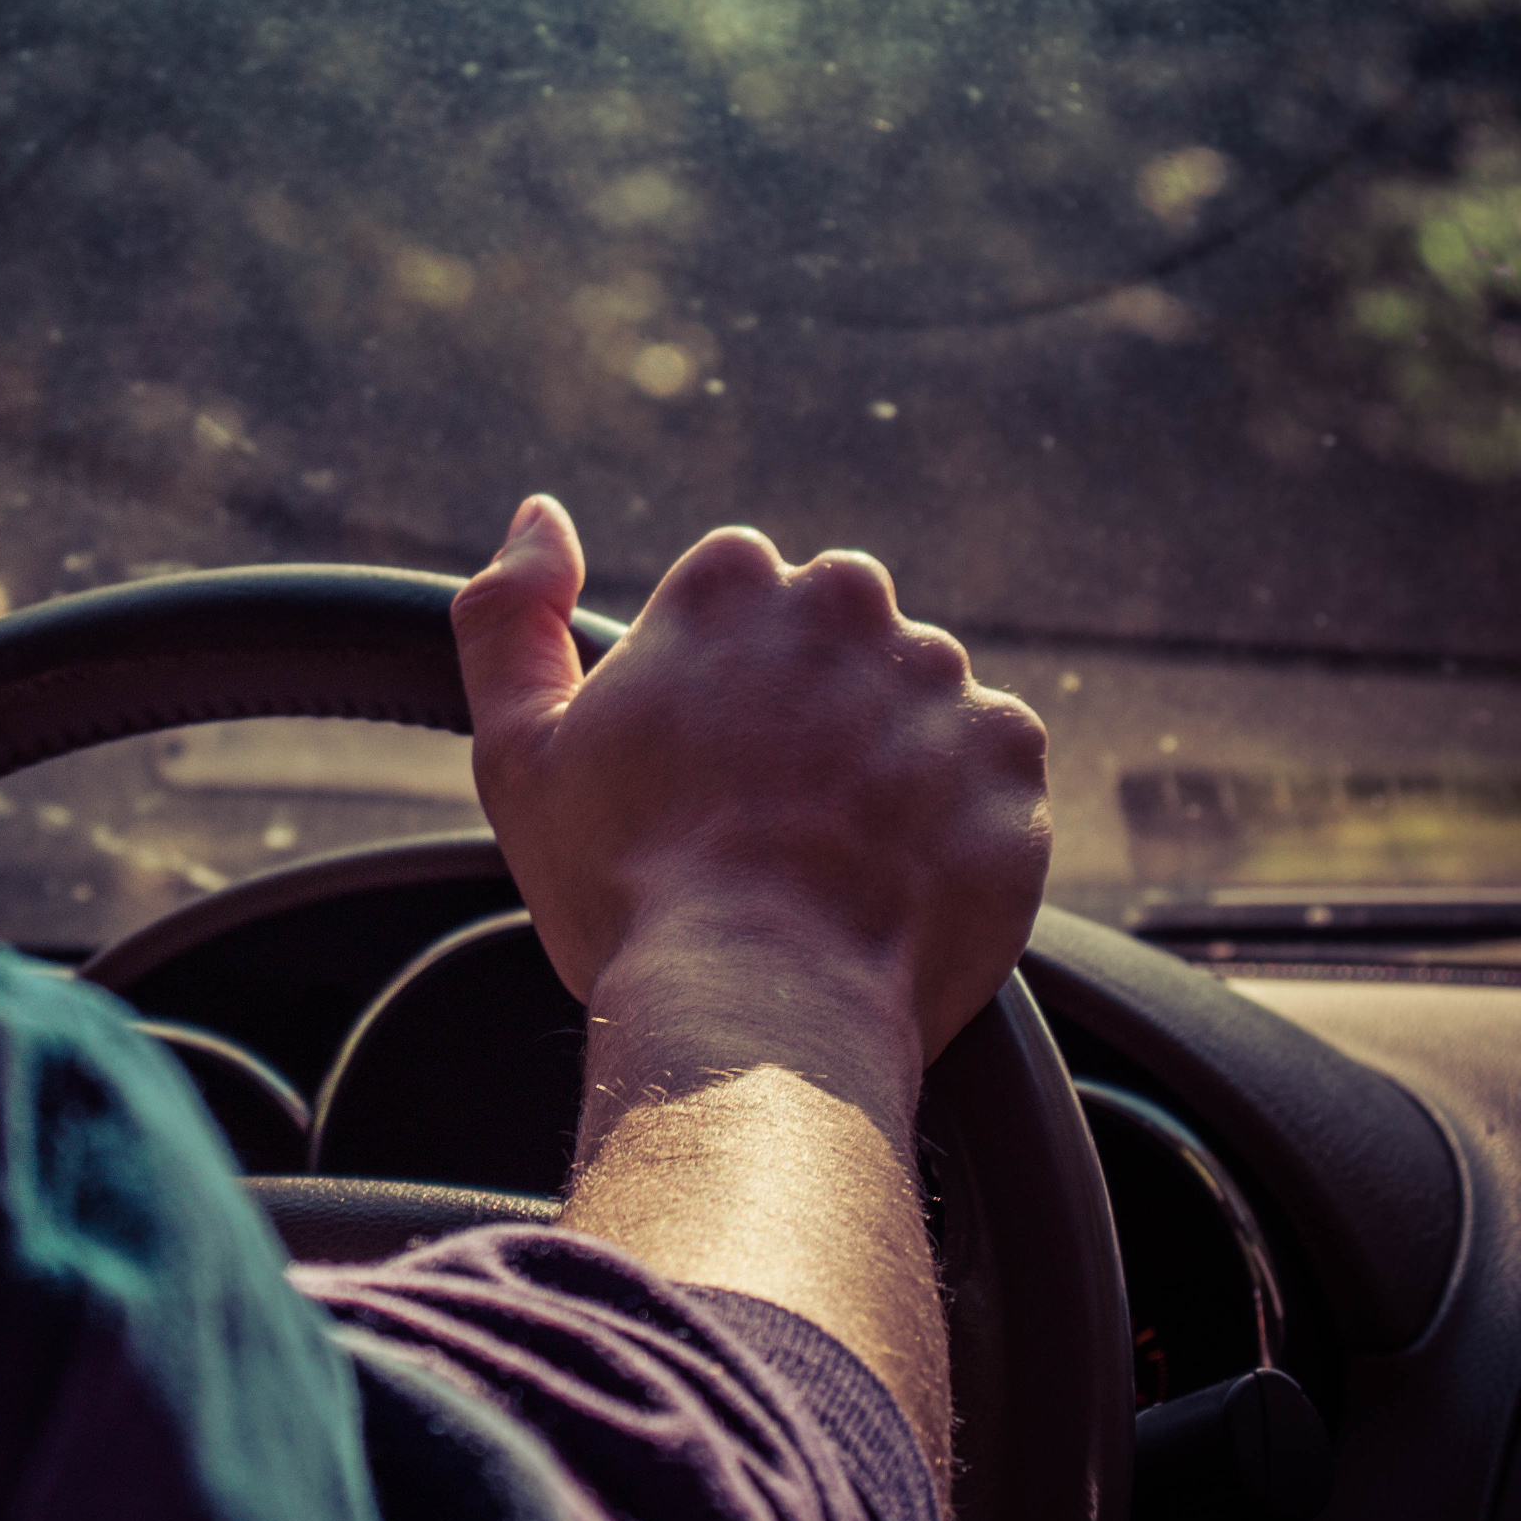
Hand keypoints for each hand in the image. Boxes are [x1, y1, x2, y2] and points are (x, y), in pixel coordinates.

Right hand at [450, 497, 1049, 1129]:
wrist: (758, 1005)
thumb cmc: (626, 886)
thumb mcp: (519, 751)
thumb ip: (509, 614)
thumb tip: (539, 515)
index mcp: (732, 582)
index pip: (740, 593)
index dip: (716, 684)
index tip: (701, 764)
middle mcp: (848, 604)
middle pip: (835, 636)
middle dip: (810, 705)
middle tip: (764, 816)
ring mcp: (940, 680)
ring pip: (912, 704)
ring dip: (884, 762)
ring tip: (830, 862)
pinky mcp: (1011, 761)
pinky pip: (988, 773)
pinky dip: (952, 819)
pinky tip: (891, 881)